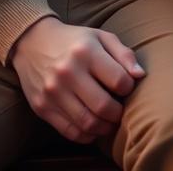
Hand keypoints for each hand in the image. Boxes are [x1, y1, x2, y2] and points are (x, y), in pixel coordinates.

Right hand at [11, 17, 144, 142]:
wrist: (33, 42)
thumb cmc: (74, 41)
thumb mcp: (100, 37)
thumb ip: (124, 54)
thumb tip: (140, 76)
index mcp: (86, 51)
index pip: (119, 80)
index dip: (129, 88)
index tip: (125, 88)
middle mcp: (68, 72)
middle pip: (104, 107)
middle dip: (118, 113)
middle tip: (119, 110)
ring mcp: (53, 92)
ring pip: (88, 124)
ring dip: (104, 128)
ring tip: (108, 121)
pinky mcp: (42, 107)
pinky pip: (70, 132)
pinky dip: (86, 135)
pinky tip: (92, 127)